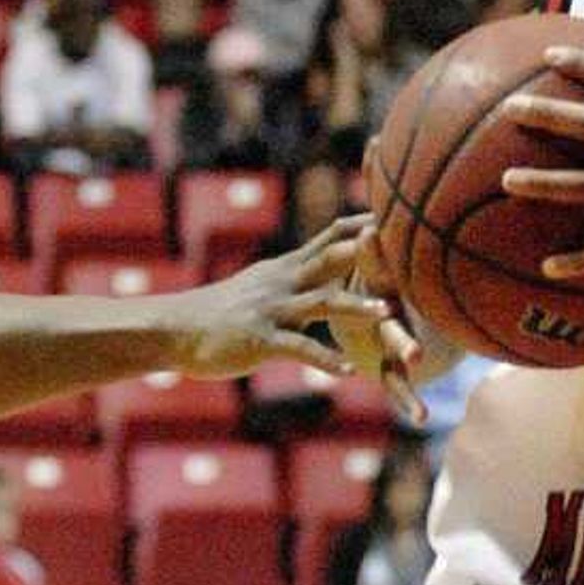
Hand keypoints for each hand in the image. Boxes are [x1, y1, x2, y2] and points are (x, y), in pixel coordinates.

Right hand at [169, 216, 420, 402]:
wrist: (175, 328)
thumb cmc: (219, 315)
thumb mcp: (260, 291)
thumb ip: (293, 284)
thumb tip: (319, 280)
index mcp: (286, 269)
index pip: (332, 236)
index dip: (365, 225)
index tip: (399, 212)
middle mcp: (282, 282)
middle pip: (332, 258)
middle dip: (369, 252)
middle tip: (408, 246)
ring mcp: (271, 310)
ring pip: (320, 303)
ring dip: (355, 307)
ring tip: (387, 313)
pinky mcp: (259, 340)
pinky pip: (298, 349)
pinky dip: (325, 359)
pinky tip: (349, 372)